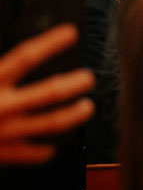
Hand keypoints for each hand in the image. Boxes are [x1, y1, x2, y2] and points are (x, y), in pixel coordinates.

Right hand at [0, 25, 94, 165]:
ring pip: (51, 124)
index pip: (25, 57)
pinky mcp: (3, 155)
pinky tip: (53, 148)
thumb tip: (8, 54)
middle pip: (49, 93)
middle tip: (88, 78)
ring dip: (73, 115)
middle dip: (73, 83)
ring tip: (87, 108)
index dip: (50, 44)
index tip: (69, 34)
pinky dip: (44, 151)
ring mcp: (6, 133)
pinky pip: (31, 154)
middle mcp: (2, 107)